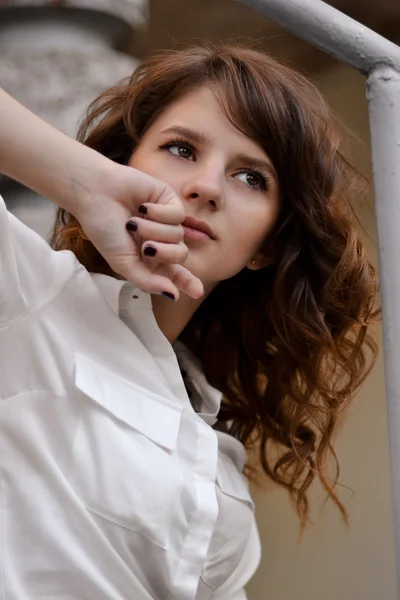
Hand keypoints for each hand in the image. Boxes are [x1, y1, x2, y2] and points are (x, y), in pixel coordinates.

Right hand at [73, 160, 203, 300]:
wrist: (95, 194)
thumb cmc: (104, 230)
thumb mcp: (123, 263)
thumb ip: (147, 282)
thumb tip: (174, 296)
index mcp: (151, 259)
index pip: (175, 274)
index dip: (188, 282)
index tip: (197, 292)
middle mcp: (161, 240)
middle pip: (180, 255)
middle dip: (164, 253)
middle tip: (145, 247)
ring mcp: (166, 221)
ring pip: (178, 235)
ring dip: (153, 230)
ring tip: (132, 222)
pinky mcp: (169, 201)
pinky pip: (177, 216)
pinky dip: (159, 214)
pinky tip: (142, 207)